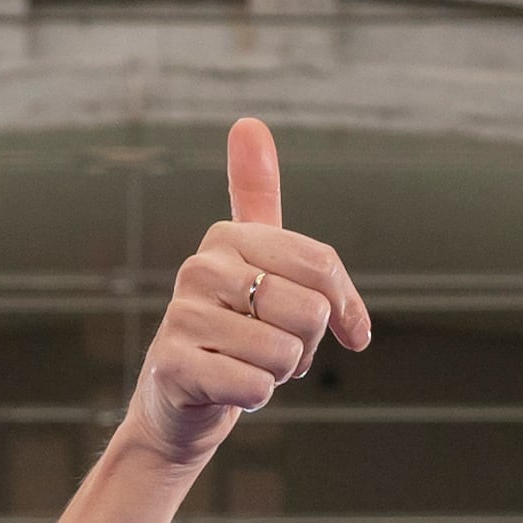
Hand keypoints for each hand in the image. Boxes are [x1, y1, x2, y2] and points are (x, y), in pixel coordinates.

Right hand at [15, 120, 374, 522]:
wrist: (182, 401)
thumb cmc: (236, 329)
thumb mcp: (258, 261)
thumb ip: (258, 196)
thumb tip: (247, 121)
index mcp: (229, 237)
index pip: (323, 267)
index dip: (347, 309)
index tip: (350, 331)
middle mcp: (201, 267)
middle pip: (309, 312)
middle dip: (304, 347)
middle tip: (272, 349)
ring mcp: (182, 316)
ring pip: (283, 353)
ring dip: (278, 375)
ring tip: (247, 367)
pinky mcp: (173, 365)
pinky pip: (254, 386)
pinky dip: (255, 398)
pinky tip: (229, 390)